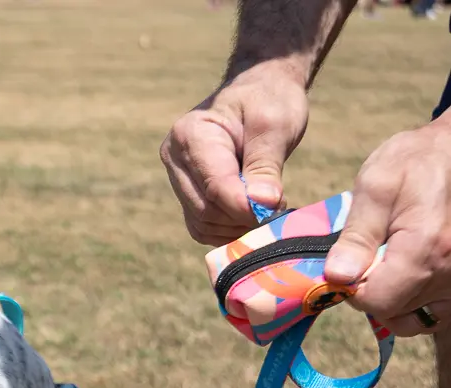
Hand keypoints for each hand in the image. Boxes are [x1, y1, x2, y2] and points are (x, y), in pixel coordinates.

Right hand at [160, 65, 309, 244]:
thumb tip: (262, 206)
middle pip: (205, 210)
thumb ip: (266, 166)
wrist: (258, 92)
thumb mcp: (276, 125)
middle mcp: (175, 160)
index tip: (277, 207)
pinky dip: (230, 230)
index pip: (214, 185)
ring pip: (204, 224)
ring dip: (238, 226)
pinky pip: (204, 229)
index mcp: (190, 135)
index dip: (245, 205)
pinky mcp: (187, 198)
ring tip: (267, 208)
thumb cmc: (269, 101)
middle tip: (278, 207)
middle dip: (244, 216)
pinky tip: (252, 215)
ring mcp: (178, 181)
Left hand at [325, 118, 450, 336]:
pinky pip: (434, 316)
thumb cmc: (413, 163)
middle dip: (373, 292)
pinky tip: (407, 280)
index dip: (354, 290)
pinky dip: (416, 306)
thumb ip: (356, 235)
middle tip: (372, 259)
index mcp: (425, 248)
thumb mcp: (376, 187)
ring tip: (390, 267)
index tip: (351, 265)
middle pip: (393, 312)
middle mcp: (449, 270)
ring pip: (413, 319)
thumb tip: (337, 276)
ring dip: (394, 301)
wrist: (450, 152)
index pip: (377, 302)